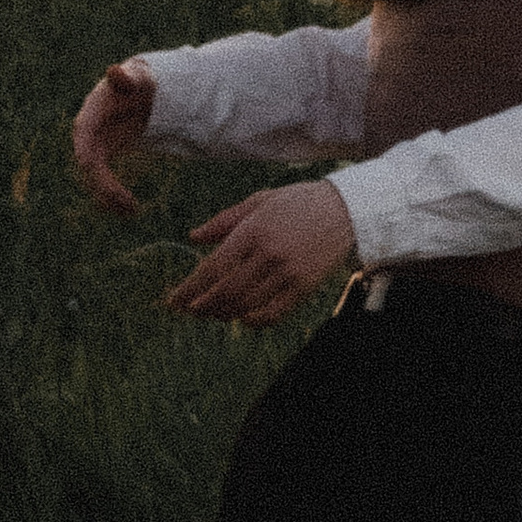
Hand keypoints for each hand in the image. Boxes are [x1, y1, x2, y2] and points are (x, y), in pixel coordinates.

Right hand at [70, 60, 156, 211]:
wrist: (137, 88)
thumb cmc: (135, 81)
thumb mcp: (134, 78)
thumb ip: (125, 78)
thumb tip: (114, 70)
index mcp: (89, 119)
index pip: (84, 148)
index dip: (94, 169)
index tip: (110, 187)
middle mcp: (86, 137)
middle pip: (89, 170)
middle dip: (106, 190)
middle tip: (129, 206)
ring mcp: (93, 148)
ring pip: (94, 181)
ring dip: (110, 199)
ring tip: (133, 212)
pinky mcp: (103, 157)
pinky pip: (103, 182)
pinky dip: (114, 197)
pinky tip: (130, 210)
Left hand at [166, 178, 355, 324]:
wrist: (347, 209)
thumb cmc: (298, 202)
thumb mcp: (258, 201)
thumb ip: (223, 221)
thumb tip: (192, 238)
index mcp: (252, 230)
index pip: (212, 268)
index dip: (189, 289)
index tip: (174, 301)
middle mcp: (268, 254)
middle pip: (225, 291)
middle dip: (202, 306)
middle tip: (190, 311)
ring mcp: (288, 272)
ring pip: (246, 305)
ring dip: (224, 314)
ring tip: (212, 313)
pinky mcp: (305, 287)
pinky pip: (273, 313)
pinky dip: (253, 321)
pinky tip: (243, 318)